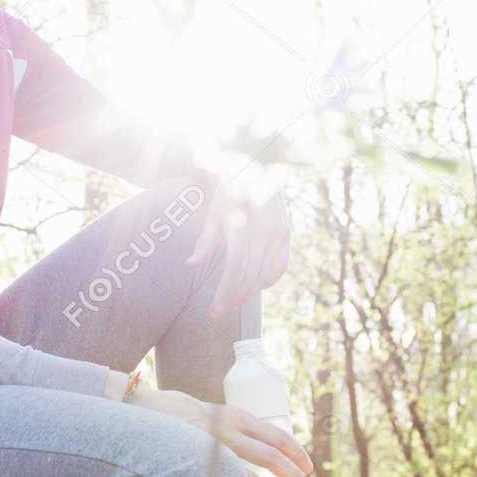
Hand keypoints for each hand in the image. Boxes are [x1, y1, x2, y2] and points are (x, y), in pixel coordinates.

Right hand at [117, 378, 311, 476]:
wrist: (139, 411)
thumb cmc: (178, 416)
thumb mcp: (212, 414)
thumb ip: (232, 429)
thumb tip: (256, 448)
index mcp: (234, 417)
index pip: (275, 434)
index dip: (295, 451)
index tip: (308, 466)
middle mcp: (226, 433)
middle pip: (269, 457)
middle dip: (290, 474)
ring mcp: (211, 452)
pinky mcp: (195, 468)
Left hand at [187, 182, 290, 319]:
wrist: (258, 165)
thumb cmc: (228, 189)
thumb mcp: (213, 211)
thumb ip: (204, 241)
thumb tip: (189, 265)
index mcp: (242, 224)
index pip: (234, 270)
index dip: (224, 294)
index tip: (213, 311)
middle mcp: (264, 231)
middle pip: (250, 277)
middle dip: (234, 298)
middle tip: (219, 310)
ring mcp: (278, 233)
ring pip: (265, 276)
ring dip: (249, 293)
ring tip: (234, 301)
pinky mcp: (287, 233)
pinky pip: (280, 267)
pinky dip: (268, 281)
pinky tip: (255, 287)